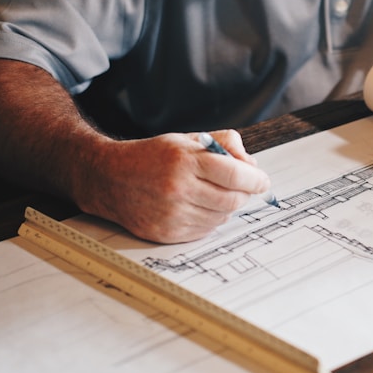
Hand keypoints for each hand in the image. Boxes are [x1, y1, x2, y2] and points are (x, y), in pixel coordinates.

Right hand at [75, 129, 272, 243]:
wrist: (110, 178)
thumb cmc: (152, 157)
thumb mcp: (186, 139)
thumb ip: (223, 144)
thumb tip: (252, 165)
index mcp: (184, 160)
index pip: (236, 174)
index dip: (256, 179)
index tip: (262, 181)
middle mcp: (178, 188)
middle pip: (233, 199)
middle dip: (244, 193)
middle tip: (241, 187)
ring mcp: (172, 214)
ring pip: (222, 217)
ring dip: (226, 207)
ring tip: (212, 194)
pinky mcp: (167, 233)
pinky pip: (205, 231)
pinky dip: (210, 220)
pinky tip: (198, 206)